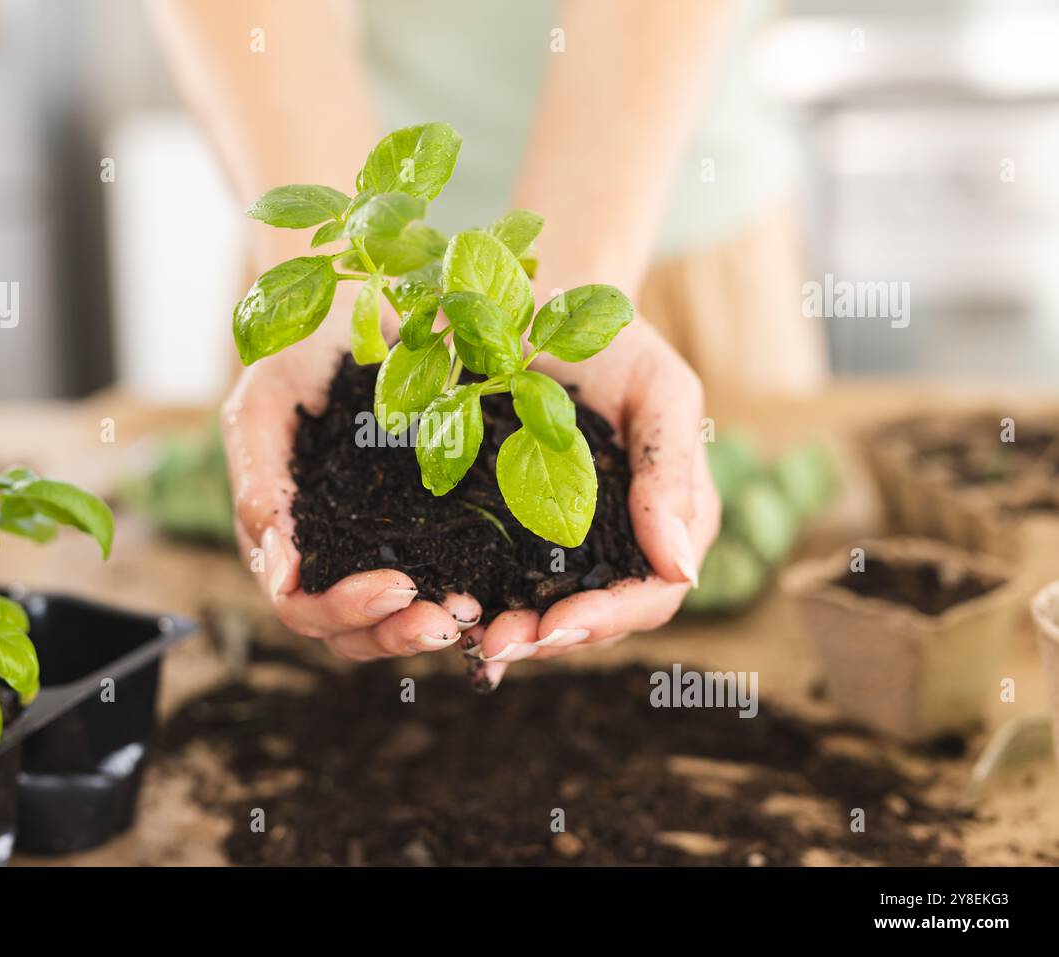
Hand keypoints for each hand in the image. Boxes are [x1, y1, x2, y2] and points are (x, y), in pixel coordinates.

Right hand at [221, 285, 478, 660]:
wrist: (357, 306)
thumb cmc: (297, 353)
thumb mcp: (265, 403)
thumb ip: (260, 481)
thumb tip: (278, 570)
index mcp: (280, 535)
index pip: (300, 604)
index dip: (343, 608)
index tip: (395, 586)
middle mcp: (325, 555)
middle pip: (348, 632)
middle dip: (394, 632)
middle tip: (446, 616)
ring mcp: (373, 548)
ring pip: (390, 625)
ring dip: (428, 629)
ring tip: (472, 615)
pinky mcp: (425, 533)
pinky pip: (438, 584)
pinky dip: (462, 600)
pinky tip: (494, 597)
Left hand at [465, 318, 720, 689]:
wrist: (544, 308)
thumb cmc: (616, 341)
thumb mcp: (662, 390)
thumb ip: (670, 471)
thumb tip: (682, 569)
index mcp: (676, 516)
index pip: (656, 592)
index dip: (609, 617)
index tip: (555, 625)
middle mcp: (628, 540)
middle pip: (601, 617)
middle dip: (552, 637)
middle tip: (497, 645)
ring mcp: (573, 540)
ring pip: (553, 611)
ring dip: (516, 634)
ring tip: (472, 639)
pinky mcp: (521, 529)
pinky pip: (508, 579)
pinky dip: (485, 600)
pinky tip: (451, 607)